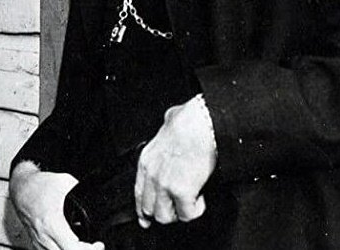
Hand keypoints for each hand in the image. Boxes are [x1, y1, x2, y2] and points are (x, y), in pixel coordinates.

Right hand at [9, 161, 104, 249]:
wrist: (21, 188)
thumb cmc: (39, 186)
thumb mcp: (65, 183)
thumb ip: (81, 191)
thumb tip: (98, 196)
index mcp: (51, 224)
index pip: (73, 248)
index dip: (90, 249)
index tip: (98, 243)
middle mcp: (44, 237)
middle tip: (93, 245)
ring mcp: (39, 243)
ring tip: (82, 246)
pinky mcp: (37, 244)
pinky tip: (69, 244)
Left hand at [134, 94, 216, 226]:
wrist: (200, 125)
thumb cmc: (189, 122)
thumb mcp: (168, 124)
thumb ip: (166, 131)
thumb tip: (171, 121)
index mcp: (147, 161)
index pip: (138, 193)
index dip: (142, 209)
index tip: (145, 219)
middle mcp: (151, 175)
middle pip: (149, 209)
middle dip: (165, 212)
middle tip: (179, 207)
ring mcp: (164, 185)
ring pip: (165, 217)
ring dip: (179, 213)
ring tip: (190, 203)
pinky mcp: (181, 192)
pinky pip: (186, 214)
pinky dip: (195, 210)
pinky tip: (201, 198)